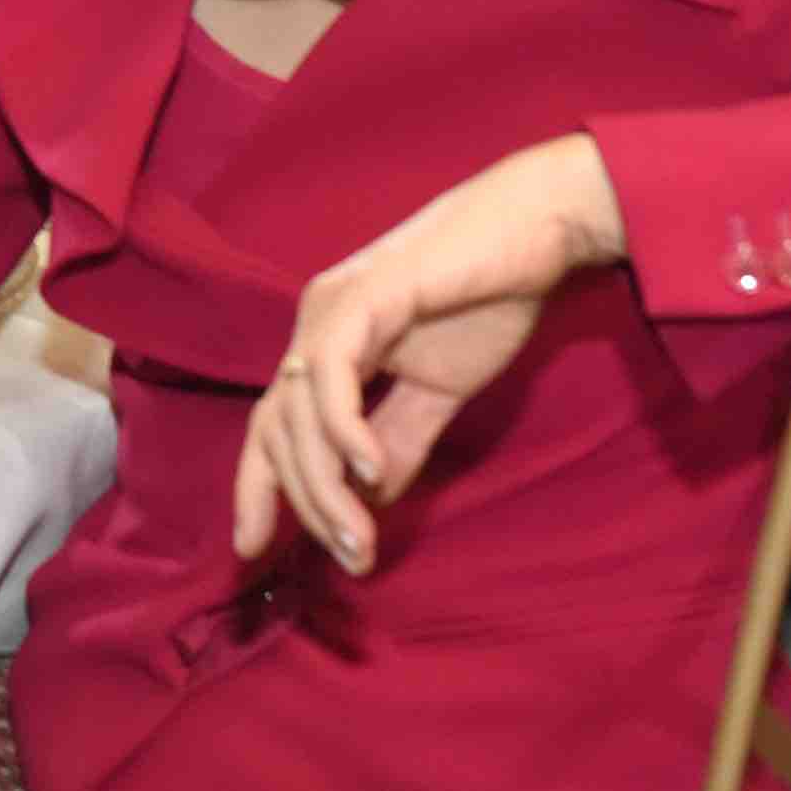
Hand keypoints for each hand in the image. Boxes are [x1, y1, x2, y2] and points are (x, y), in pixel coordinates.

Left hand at [236, 133, 626, 576]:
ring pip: (298, 411)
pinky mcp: (366, 295)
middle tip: (349, 558)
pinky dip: (344, 429)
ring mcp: (333, 307)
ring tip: (360, 537)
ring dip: (325, 485)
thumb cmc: (489, 300)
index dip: (257, 486)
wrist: (537, 233)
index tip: (253, 550)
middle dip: (302, 503)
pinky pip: (333, 374)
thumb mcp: (440, 390)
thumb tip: (370, 500)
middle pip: (276, 427)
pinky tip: (370, 471)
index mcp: (327, 342)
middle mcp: (315, 322)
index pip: (272, 424)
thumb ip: (401, 439)